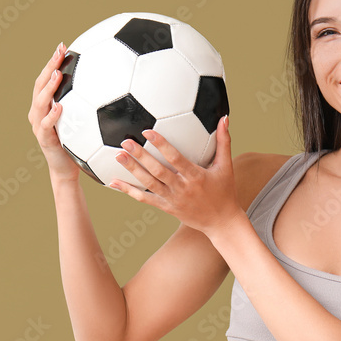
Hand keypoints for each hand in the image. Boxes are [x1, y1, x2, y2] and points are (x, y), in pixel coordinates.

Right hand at [27, 42, 82, 181]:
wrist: (67, 169)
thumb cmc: (78, 145)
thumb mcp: (83, 122)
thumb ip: (88, 105)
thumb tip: (110, 86)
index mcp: (46, 105)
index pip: (47, 79)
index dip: (53, 62)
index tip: (64, 46)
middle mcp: (38, 112)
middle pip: (40, 85)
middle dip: (49, 66)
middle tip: (60, 52)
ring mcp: (39, 125)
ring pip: (39, 102)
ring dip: (49, 87)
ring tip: (58, 74)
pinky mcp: (44, 139)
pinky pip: (46, 125)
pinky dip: (52, 115)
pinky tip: (61, 106)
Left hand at [109, 115, 240, 236]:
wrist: (221, 222)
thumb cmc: (225, 191)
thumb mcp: (226, 166)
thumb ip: (223, 142)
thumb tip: (224, 118)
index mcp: (196, 176)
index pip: (175, 158)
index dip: (161, 145)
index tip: (148, 132)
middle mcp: (182, 188)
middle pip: (158, 171)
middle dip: (140, 156)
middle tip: (126, 142)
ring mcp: (173, 199)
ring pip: (149, 184)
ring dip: (133, 170)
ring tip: (118, 156)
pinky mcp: (167, 208)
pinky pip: (145, 199)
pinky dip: (129, 191)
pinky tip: (114, 183)